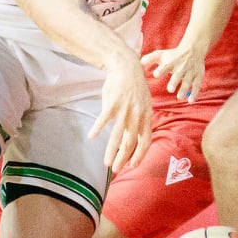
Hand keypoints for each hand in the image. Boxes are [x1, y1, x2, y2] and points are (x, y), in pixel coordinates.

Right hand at [89, 51, 152, 173]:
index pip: (145, 141)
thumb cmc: (134, 87)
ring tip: (106, 163)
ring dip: (111, 151)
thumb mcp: (144, 103)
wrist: (126, 67)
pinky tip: (92, 137)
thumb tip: (136, 134)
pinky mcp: (111, 104)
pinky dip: (97, 128)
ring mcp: (123, 111)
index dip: (140, 155)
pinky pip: (103, 120)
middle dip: (123, 158)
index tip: (133, 165)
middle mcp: (136, 116)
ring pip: (117, 136)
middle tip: (116, 169)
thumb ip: (141, 119)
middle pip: (130, 142)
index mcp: (145, 117)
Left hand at [141, 43, 206, 103]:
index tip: (156, 74)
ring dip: (184, 89)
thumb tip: (139, 63)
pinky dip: (194, 93)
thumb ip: (150, 58)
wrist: (193, 49)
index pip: (165, 66)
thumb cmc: (173, 55)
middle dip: (174, 82)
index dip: (161, 70)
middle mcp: (181, 67)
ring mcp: (190, 72)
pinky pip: (197, 85)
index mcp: (171, 63)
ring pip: (187, 81)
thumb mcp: (161, 54)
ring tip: (179, 97)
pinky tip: (190, 101)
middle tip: (170, 89)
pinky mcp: (198, 76)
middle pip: (177, 75)